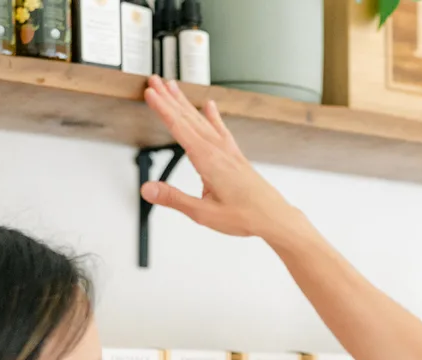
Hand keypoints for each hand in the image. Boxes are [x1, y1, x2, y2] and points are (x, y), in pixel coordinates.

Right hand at [140, 75, 302, 243]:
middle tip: (154, 81)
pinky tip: (210, 106)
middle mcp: (218, 150)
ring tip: (173, 87)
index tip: (150, 92)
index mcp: (208, 160)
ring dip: (185, 103)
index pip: (179, 128)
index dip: (162, 108)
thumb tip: (147, 189)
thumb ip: (174, 199)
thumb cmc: (245, 216)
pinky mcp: (236, 156)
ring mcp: (228, 151)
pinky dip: (214, 116)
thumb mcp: (203, 213)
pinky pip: (221, 130)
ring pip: (202, 120)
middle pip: (188, 118)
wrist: (274, 217)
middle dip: (169, 98)